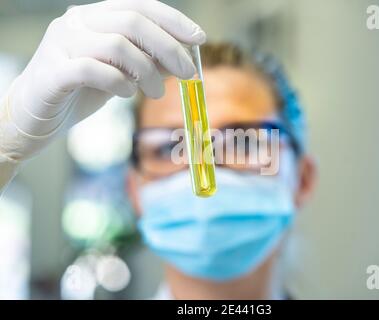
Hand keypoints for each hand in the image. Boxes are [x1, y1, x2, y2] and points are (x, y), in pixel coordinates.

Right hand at [0, 0, 204, 161]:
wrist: (35, 116)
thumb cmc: (81, 91)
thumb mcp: (121, 74)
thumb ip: (148, 63)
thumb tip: (185, 60)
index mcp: (94, 16)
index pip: (140, 6)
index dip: (173, 20)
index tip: (199, 38)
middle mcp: (76, 22)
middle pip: (132, 21)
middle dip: (169, 48)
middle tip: (189, 74)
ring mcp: (61, 43)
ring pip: (116, 45)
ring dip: (147, 72)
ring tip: (156, 93)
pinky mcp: (51, 71)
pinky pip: (93, 70)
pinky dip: (119, 82)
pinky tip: (127, 94)